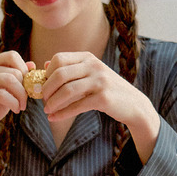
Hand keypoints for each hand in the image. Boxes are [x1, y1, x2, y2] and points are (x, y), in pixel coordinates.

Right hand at [0, 51, 32, 156]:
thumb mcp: (6, 91)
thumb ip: (17, 78)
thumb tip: (32, 64)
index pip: (12, 56)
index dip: (25, 70)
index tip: (28, 86)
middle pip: (14, 71)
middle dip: (25, 88)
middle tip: (25, 102)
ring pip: (10, 80)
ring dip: (21, 96)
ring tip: (21, 107)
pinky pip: (2, 94)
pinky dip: (14, 103)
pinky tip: (15, 110)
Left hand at [42, 52, 159, 162]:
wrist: (133, 104)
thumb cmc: (107, 89)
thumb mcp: (90, 73)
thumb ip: (70, 68)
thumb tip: (45, 64)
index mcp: (88, 57)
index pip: (59, 59)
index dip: (47, 73)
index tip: (44, 85)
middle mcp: (94, 66)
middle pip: (60, 74)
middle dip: (47, 88)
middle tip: (43, 99)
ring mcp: (100, 81)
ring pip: (67, 91)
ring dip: (53, 102)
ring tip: (47, 110)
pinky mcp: (103, 98)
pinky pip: (77, 106)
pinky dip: (62, 113)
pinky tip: (54, 117)